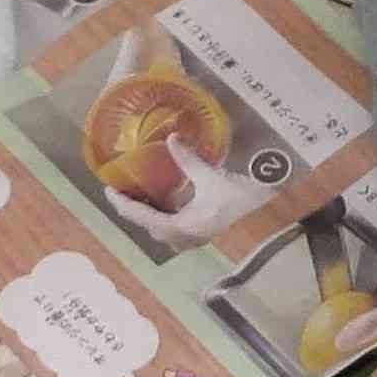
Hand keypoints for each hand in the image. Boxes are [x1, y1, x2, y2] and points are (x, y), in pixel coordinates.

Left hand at [100, 137, 276, 252]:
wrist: (269, 217)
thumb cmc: (241, 201)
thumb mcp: (211, 178)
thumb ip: (188, 160)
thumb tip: (170, 138)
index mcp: (179, 228)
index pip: (139, 216)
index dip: (120, 203)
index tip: (107, 189)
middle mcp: (182, 238)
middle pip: (145, 224)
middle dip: (131, 208)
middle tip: (121, 188)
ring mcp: (192, 238)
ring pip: (158, 227)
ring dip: (147, 211)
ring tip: (138, 191)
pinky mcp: (200, 233)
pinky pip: (172, 225)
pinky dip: (162, 212)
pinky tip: (164, 197)